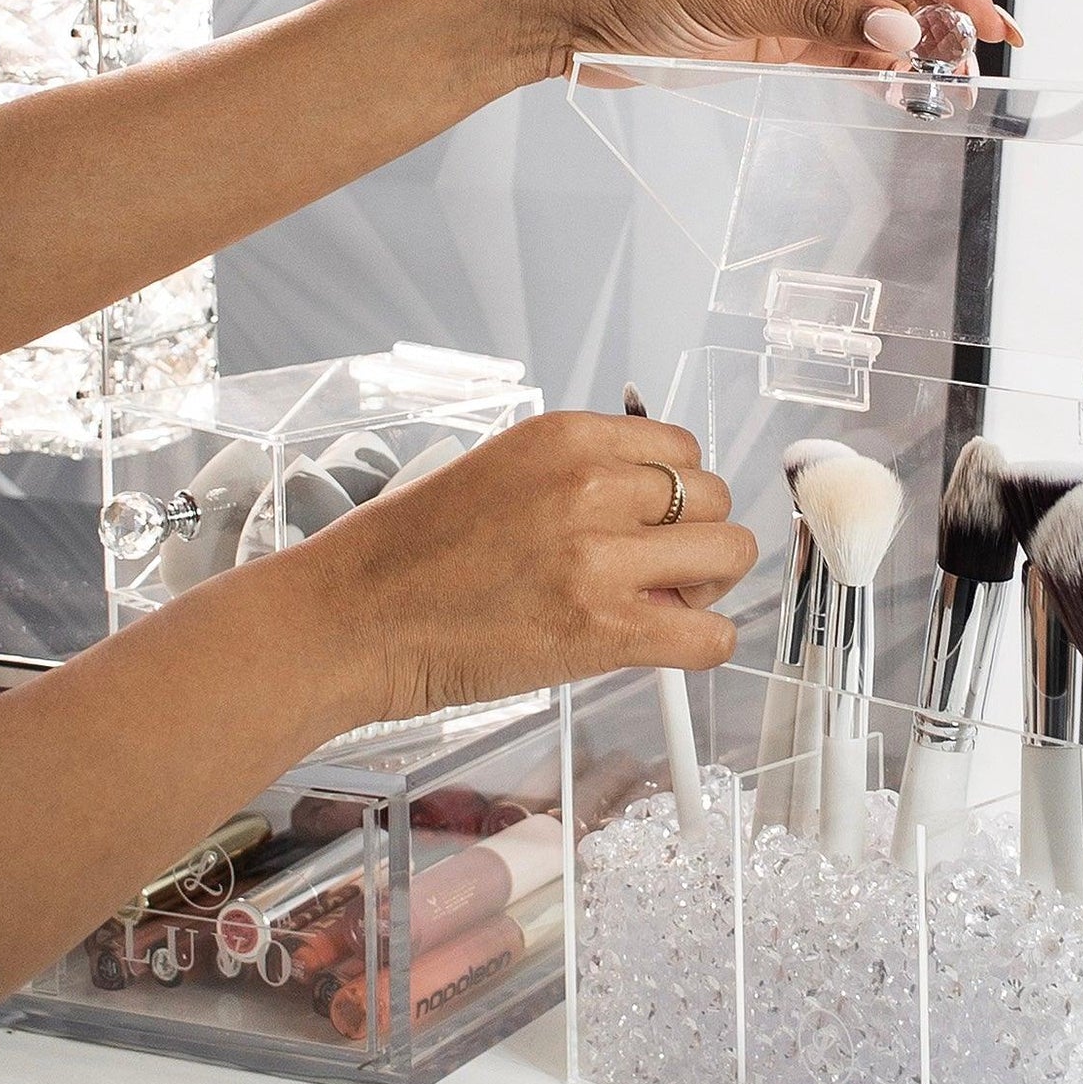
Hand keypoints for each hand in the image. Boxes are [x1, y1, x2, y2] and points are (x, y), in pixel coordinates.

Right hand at [281, 411, 756, 724]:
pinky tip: (666, 645)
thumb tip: (653, 499)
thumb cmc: (410, 555)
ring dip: (705, 586)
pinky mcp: (604, 630)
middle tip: (654, 572)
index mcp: (564, 437)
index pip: (682, 449)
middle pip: (714, 500)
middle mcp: (590, 486)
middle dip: (695, 539)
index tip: (652, 523)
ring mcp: (600, 558)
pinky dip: (704, 643)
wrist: (353, 619)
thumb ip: (579, 475)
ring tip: (654, 605)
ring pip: (729, 556)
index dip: (676, 494)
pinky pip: (712, 636)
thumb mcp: (500, 470)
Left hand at [504, 0, 1020, 80]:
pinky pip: (848, 48)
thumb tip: (898, 29)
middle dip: (947, 15)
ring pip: (880, 17)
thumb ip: (820, 17)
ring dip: (917, 46)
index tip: (988, 18)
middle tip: (987, 56)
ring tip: (956, 79)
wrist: (573, 10)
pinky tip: (907, 84)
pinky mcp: (781, 34)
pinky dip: (879, 67)